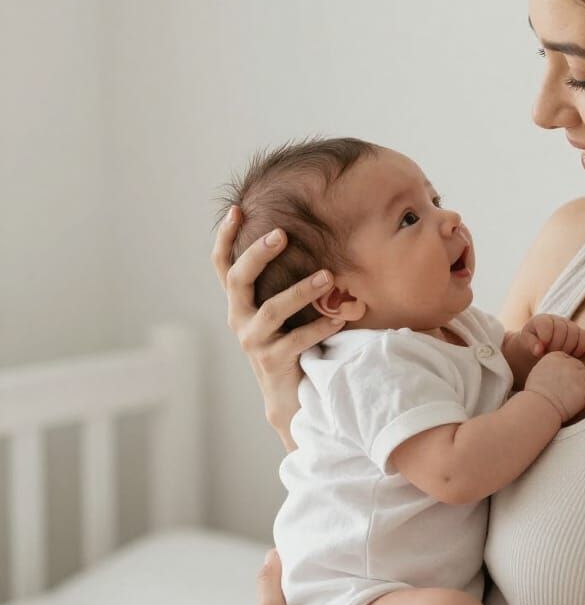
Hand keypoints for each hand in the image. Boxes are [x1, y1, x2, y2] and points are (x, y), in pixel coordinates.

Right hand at [211, 206, 345, 441]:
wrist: (289, 395)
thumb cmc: (290, 342)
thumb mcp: (282, 310)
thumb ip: (284, 282)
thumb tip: (310, 238)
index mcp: (240, 303)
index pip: (223, 265)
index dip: (225, 237)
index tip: (237, 209)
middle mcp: (239, 319)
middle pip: (238, 279)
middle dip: (257, 253)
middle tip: (282, 233)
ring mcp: (253, 341)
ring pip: (272, 310)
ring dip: (300, 290)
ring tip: (328, 276)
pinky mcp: (272, 361)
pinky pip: (297, 341)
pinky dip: (320, 327)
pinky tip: (340, 318)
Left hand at [519, 314, 584, 358]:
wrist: (539, 349)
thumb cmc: (531, 345)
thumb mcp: (525, 343)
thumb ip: (530, 343)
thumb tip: (539, 350)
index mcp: (542, 320)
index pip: (547, 324)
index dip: (545, 337)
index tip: (541, 350)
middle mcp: (557, 320)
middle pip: (562, 330)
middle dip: (555, 346)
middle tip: (549, 356)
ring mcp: (570, 326)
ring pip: (575, 333)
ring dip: (567, 348)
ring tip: (558, 356)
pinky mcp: (580, 334)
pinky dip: (579, 349)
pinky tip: (570, 356)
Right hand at [524, 351, 584, 423]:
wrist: (536, 408)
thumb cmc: (534, 396)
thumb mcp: (538, 373)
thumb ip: (551, 368)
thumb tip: (560, 373)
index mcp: (555, 357)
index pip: (571, 362)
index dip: (570, 375)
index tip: (562, 387)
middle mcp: (568, 363)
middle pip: (582, 370)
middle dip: (579, 382)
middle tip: (570, 396)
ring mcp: (577, 376)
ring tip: (576, 402)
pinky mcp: (584, 389)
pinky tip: (583, 407)